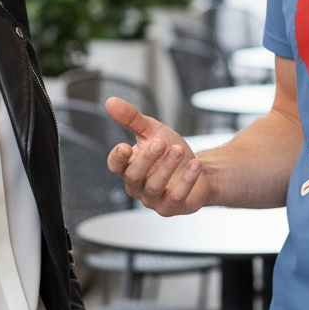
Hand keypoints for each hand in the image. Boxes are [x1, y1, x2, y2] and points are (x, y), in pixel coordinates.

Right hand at [105, 98, 205, 214]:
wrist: (198, 168)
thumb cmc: (171, 150)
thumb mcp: (152, 130)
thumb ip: (132, 119)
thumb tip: (110, 102)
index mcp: (129, 167)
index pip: (115, 165)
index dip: (118, 158)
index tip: (125, 146)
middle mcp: (137, 186)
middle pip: (134, 176)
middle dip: (147, 158)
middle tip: (160, 141)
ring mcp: (153, 199)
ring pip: (154, 187)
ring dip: (167, 167)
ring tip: (178, 150)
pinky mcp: (171, 207)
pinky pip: (176, 197)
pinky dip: (186, 180)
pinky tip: (195, 164)